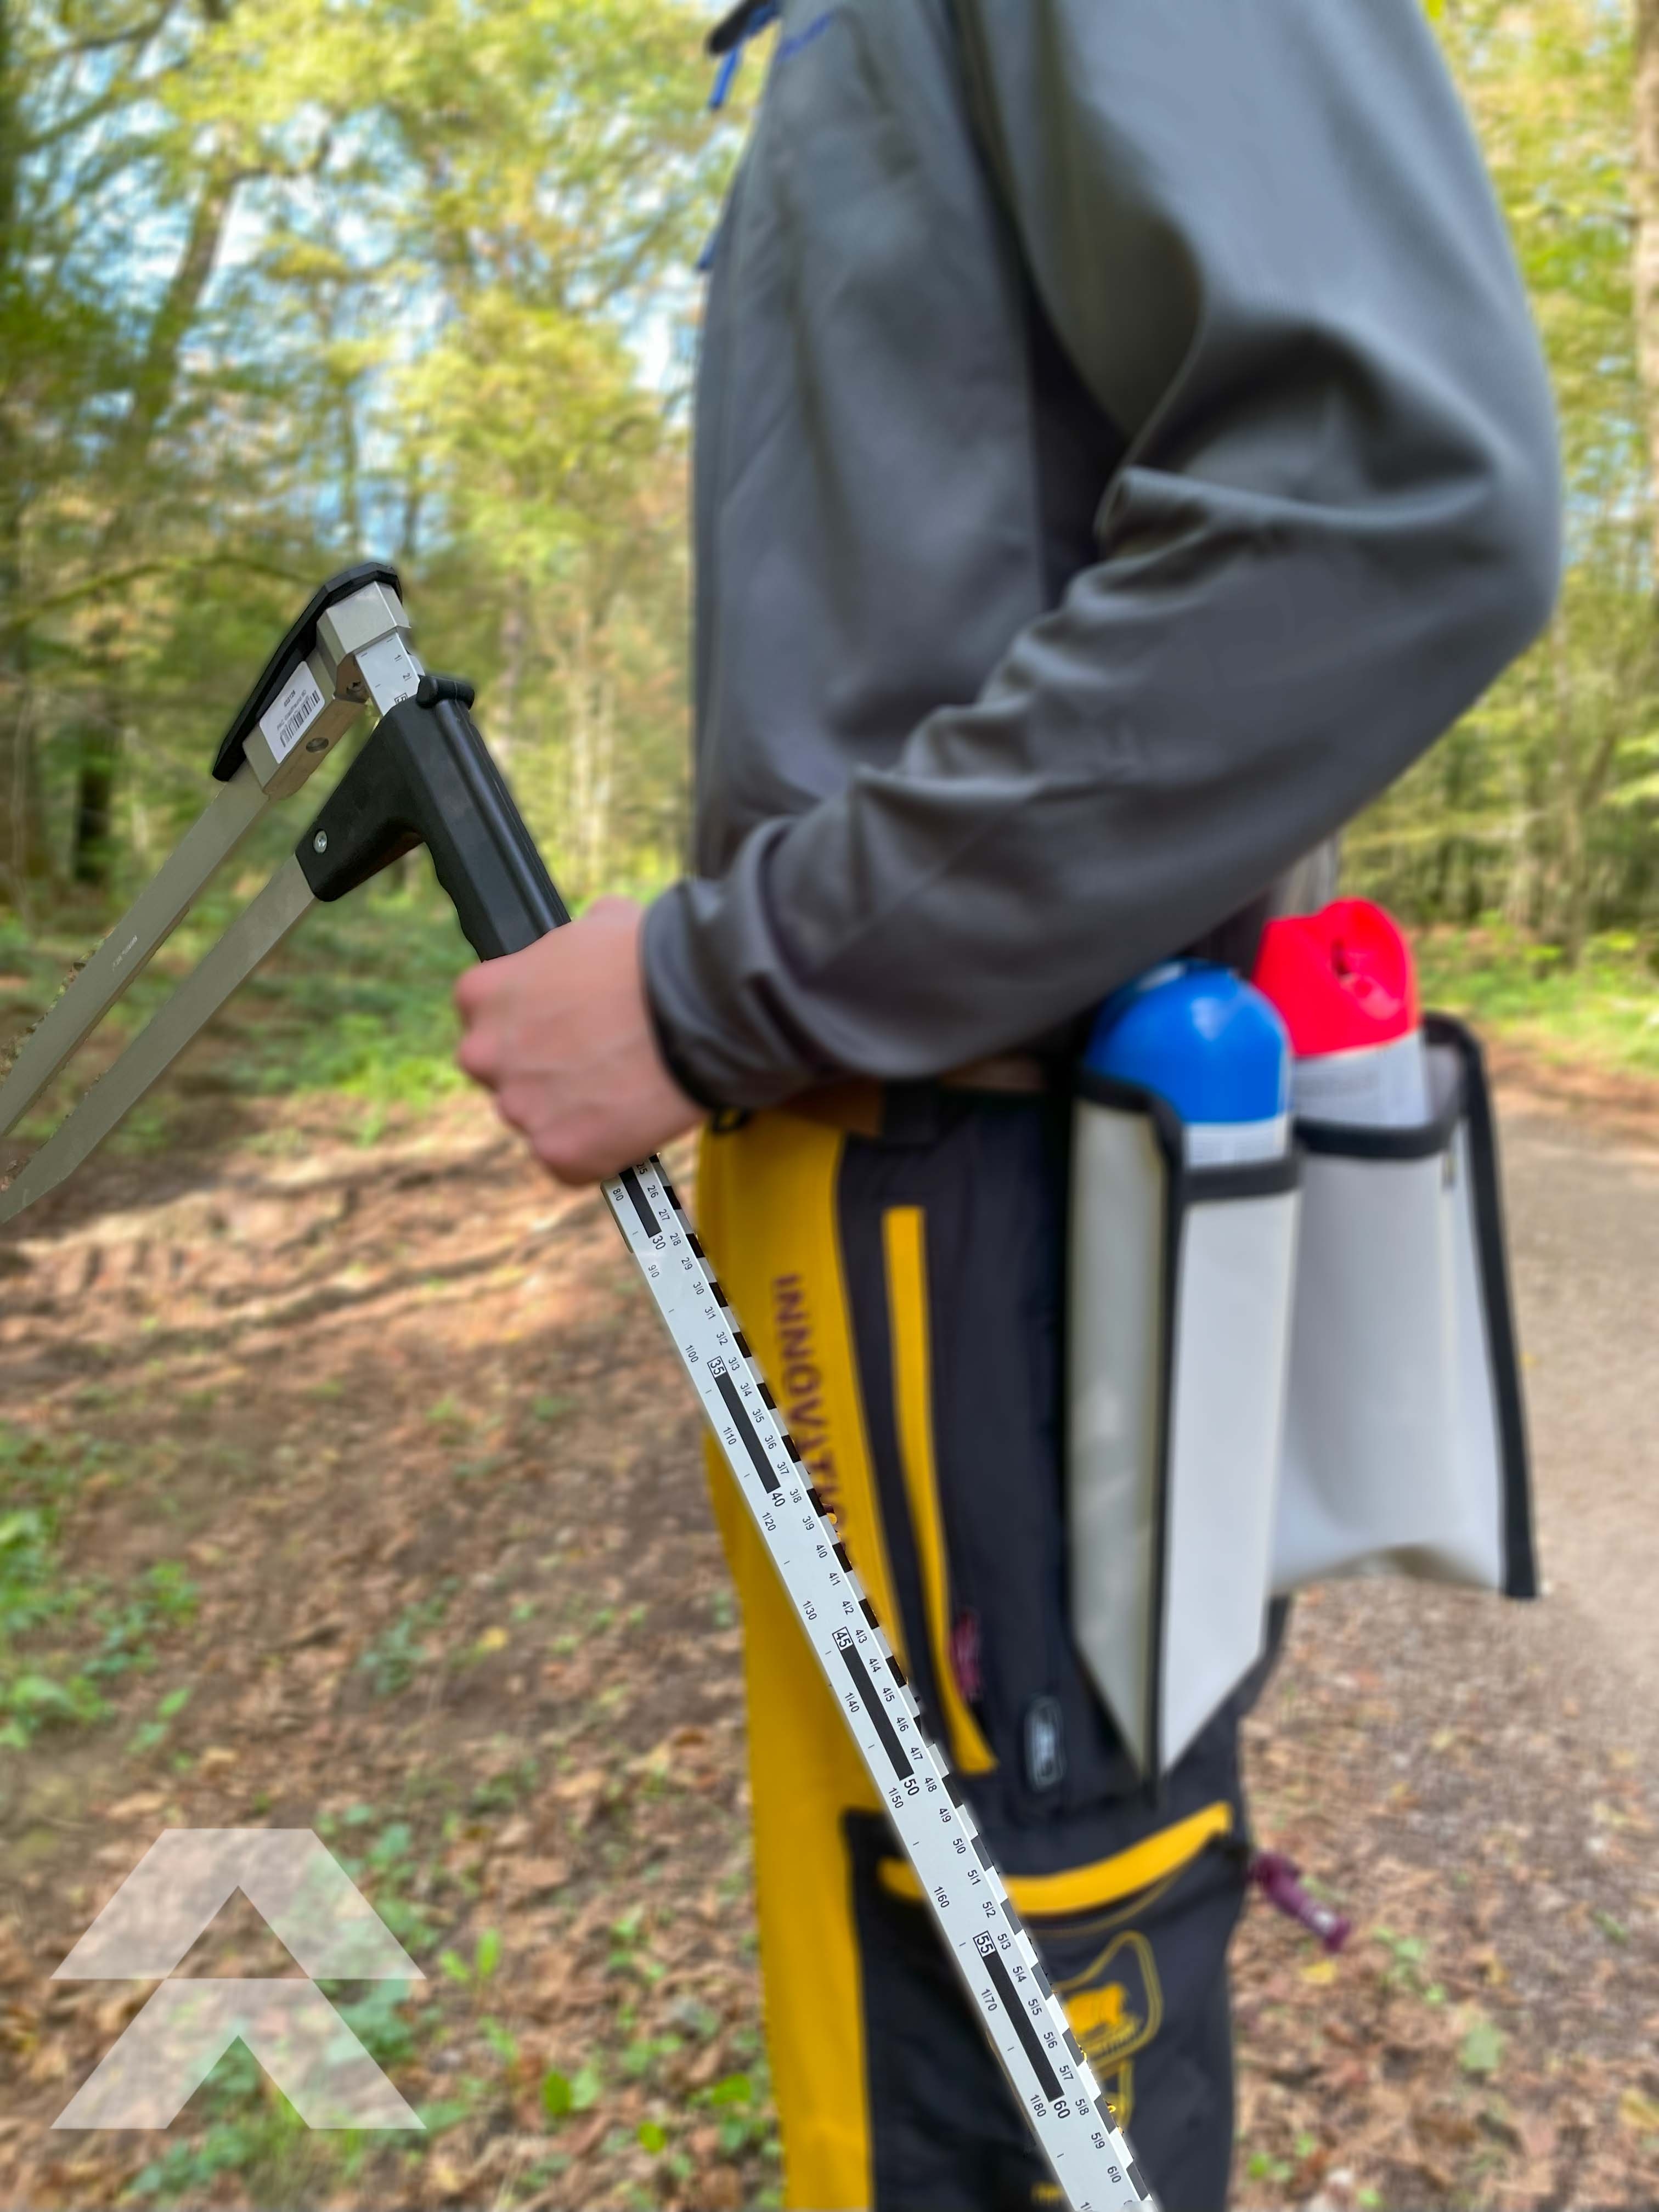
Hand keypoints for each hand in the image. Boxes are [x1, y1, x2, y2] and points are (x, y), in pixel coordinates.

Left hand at [453, 896, 702, 1184]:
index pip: (482, 1017)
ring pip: (537, 1120)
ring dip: (569, 1113)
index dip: (527, 1022)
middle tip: (594, 1062)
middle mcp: (487, 1054)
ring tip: (623, 1091)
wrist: (698, 1006)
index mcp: (483, 994)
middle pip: (503, 1073)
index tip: (559, 1025)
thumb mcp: (599, 922)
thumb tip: (587, 942)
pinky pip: (570, 1162)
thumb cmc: (652, 956)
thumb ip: (570, 944)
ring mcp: (520, 1108)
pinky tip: (630, 1124)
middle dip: (540, 1071)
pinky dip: (598, 1151)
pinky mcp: (557, 1152)